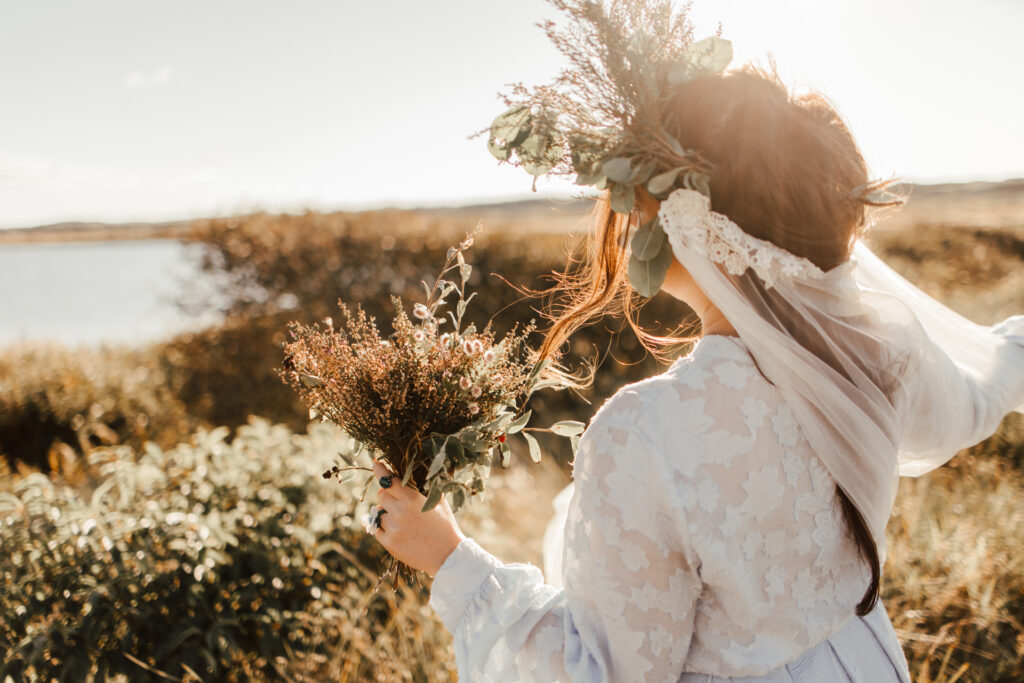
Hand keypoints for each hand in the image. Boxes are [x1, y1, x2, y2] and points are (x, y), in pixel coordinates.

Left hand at [369, 460, 465, 576]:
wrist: (448, 556)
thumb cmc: (445, 527)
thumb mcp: (439, 502)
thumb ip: (428, 488)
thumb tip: (425, 472)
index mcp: (412, 499)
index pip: (389, 480)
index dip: (380, 470)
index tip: (375, 463)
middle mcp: (399, 511)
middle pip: (381, 495)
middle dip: (388, 495)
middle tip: (398, 501)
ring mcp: (393, 528)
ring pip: (378, 512)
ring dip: (386, 513)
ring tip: (402, 520)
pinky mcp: (389, 542)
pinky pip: (376, 529)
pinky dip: (383, 527)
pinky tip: (397, 530)